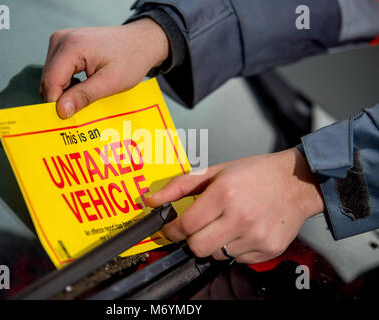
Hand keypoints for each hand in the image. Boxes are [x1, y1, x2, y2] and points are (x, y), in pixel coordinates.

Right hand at [40, 19, 168, 118]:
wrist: (140, 42)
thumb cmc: (130, 60)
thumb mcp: (110, 83)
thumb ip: (84, 96)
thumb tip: (61, 111)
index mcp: (72, 46)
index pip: (51, 83)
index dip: (57, 104)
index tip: (71, 119)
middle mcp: (60, 40)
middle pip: (48, 80)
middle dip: (61, 99)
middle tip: (82, 109)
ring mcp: (60, 41)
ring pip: (49, 78)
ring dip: (64, 92)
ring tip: (87, 94)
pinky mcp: (63, 45)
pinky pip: (55, 71)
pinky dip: (65, 83)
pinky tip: (82, 86)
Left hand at [147, 148, 324, 263]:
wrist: (297, 182)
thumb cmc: (256, 173)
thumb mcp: (216, 171)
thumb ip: (180, 186)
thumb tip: (151, 200)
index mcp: (225, 193)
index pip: (186, 225)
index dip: (172, 230)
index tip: (169, 230)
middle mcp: (240, 217)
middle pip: (198, 247)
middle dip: (191, 239)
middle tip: (198, 228)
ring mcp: (256, 236)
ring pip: (216, 255)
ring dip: (213, 243)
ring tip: (226, 224)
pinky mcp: (268, 249)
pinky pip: (237, 259)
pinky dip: (233, 248)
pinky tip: (243, 230)